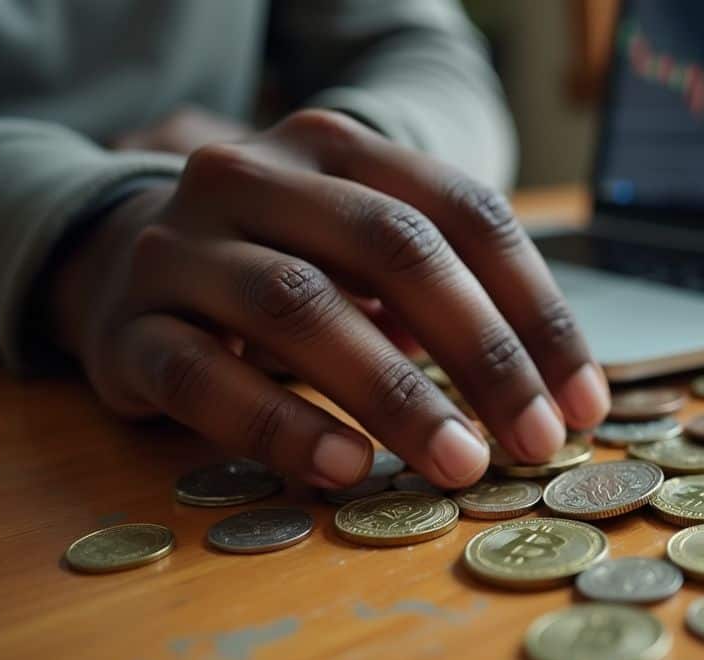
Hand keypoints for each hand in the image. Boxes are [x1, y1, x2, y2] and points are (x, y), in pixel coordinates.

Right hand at [52, 109, 609, 488]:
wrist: (120, 262)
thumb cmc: (283, 265)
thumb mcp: (365, 254)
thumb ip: (447, 294)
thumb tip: (555, 391)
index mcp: (337, 148)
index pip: (465, 213)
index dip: (537, 310)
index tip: (583, 401)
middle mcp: (255, 175)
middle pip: (393, 246)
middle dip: (482, 351)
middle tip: (535, 441)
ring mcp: (181, 246)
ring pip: (298, 306)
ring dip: (394, 392)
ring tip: (458, 462)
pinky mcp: (127, 327)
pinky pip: (204, 376)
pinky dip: (282, 425)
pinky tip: (346, 468)